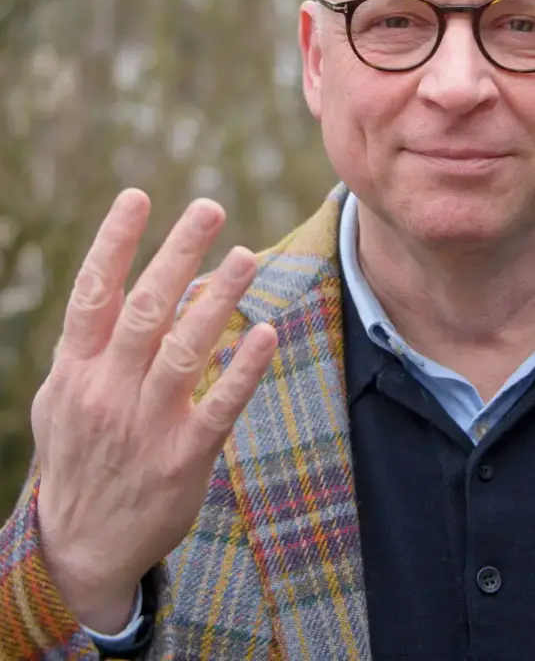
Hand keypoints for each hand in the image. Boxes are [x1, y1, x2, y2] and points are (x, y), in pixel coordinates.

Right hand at [31, 190, 276, 633]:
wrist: (80, 549)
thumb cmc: (76, 458)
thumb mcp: (60, 399)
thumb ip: (87, 346)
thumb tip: (120, 286)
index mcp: (76, 369)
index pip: (93, 293)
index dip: (114, 242)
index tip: (137, 196)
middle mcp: (108, 390)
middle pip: (146, 310)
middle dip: (178, 254)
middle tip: (209, 208)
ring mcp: (145, 425)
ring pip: (184, 350)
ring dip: (217, 299)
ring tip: (245, 256)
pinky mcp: (182, 459)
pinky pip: (218, 407)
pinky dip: (241, 370)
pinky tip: (264, 334)